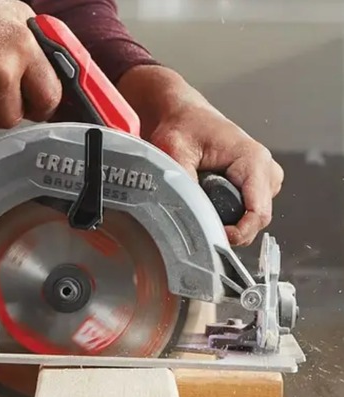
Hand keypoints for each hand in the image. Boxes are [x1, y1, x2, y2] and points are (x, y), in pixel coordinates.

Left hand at [118, 66, 283, 245]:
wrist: (183, 115)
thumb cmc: (182, 127)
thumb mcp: (175, 153)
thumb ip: (184, 183)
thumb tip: (190, 214)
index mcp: (253, 160)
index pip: (258, 213)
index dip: (237, 233)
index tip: (213, 238)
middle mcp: (265, 170)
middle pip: (255, 220)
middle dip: (228, 227)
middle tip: (196, 217)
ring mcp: (263, 179)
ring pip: (249, 219)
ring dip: (225, 219)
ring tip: (199, 201)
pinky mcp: (253, 185)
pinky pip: (244, 212)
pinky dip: (225, 214)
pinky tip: (206, 200)